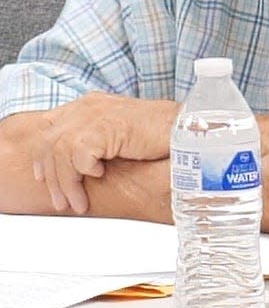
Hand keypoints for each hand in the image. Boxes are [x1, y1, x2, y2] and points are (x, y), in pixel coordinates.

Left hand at [31, 94, 175, 213]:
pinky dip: (83, 171)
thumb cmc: (163, 134)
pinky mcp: (105, 127)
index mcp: (90, 105)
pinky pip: (78, 156)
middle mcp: (88, 106)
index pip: (50, 128)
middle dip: (52, 178)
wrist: (186, 128)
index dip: (43, 155)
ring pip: (60, 153)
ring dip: (67, 183)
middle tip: (62, 202)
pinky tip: (100, 176)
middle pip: (49, 143)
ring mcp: (95, 115)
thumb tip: (82, 165)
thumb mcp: (122, 134)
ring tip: (79, 202)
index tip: (46, 178)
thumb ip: (100, 141)